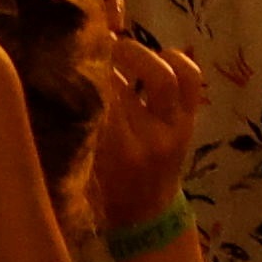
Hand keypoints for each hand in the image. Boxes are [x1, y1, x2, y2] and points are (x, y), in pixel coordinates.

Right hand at [81, 0, 204, 241]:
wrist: (148, 217)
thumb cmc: (106, 189)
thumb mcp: (85, 161)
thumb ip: (81, 119)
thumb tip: (69, 68)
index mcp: (122, 152)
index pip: (110, 94)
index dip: (94, 66)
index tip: (76, 50)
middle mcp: (155, 136)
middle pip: (150, 78)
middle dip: (124, 52)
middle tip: (104, 44)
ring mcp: (177, 127)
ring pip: (173, 75)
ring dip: (149, 53)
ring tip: (126, 49)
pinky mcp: (189, 120)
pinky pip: (191, 79)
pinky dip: (175, 59)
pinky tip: (153, 57)